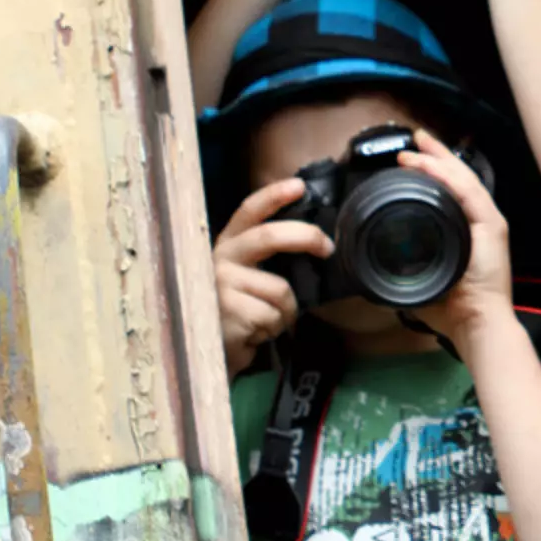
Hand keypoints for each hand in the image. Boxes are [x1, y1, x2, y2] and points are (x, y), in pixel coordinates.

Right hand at [212, 177, 335, 377]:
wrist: (212, 355)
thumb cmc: (238, 313)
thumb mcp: (249, 279)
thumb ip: (268, 259)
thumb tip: (315, 242)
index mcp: (228, 245)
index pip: (249, 212)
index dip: (273, 196)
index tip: (300, 185)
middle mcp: (220, 258)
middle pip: (270, 237)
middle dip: (306, 237)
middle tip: (328, 249)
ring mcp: (221, 284)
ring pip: (281, 290)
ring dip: (286, 313)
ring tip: (266, 321)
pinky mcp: (228, 311)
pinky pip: (273, 316)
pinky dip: (274, 330)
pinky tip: (255, 334)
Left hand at [394, 130, 514, 343]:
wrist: (478, 323)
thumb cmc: (451, 307)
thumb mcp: (423, 276)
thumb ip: (406, 265)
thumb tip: (377, 259)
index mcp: (468, 230)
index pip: (451, 190)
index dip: (433, 169)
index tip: (411, 156)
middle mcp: (481, 220)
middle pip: (459, 177)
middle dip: (436, 155)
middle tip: (416, 138)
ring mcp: (489, 221)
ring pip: (463, 179)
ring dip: (438, 160)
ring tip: (417, 147)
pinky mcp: (492, 226)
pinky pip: (467, 194)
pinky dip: (447, 178)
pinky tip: (430, 166)